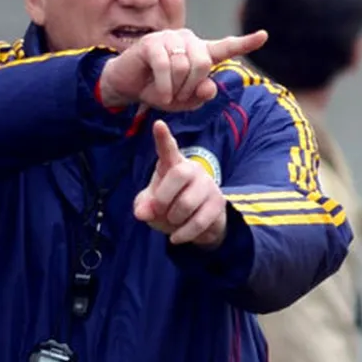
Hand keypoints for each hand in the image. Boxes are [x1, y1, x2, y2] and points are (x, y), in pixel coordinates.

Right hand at [99, 28, 267, 111]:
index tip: (264, 36)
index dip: (246, 43)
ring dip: (175, 89)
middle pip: (204, 63)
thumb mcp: (183, 101)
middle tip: (179, 97)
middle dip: (191, 87)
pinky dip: (164, 86)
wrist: (127, 87)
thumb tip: (209, 86)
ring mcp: (169, 38)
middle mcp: (188, 41)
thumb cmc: (158, 90)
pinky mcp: (151, 42)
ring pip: (184, 66)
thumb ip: (201, 96)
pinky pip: (165, 65)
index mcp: (200, 53)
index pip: (226, 47)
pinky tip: (159, 96)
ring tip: (165, 95)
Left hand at [133, 120, 226, 246]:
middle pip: (178, 174)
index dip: (163, 138)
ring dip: (173, 219)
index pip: (168, 149)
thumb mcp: (151, 207)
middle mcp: (192, 169)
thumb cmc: (170, 206)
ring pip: (186, 203)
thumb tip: (143, 213)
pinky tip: (176, 237)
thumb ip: (144, 206)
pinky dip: (183, 233)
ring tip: (172, 221)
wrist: (198, 224)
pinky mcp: (218, 203)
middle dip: (163, 198)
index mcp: (172, 165)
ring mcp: (207, 185)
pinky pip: (198, 221)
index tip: (158, 124)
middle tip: (157, 211)